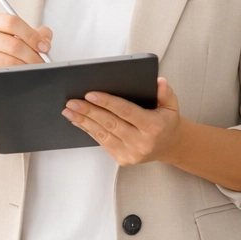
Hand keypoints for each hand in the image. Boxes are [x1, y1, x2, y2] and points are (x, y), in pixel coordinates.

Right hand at [0, 13, 52, 73]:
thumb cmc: (11, 49)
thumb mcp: (24, 37)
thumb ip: (38, 34)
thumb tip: (45, 41)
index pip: (12, 23)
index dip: (31, 35)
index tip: (44, 47)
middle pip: (13, 45)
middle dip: (33, 56)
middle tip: (43, 62)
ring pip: (9, 62)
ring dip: (27, 67)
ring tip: (35, 70)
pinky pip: (2, 74)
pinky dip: (17, 76)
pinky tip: (23, 75)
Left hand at [61, 76, 181, 165]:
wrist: (169, 146)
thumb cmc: (166, 121)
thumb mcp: (171, 105)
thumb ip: (165, 92)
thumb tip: (159, 81)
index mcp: (153, 126)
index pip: (126, 111)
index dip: (107, 102)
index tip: (90, 94)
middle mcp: (142, 142)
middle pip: (110, 123)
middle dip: (89, 111)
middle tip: (72, 101)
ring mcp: (131, 153)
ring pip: (102, 135)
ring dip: (83, 122)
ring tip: (69, 111)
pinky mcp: (122, 159)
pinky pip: (102, 143)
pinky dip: (88, 131)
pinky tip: (78, 121)